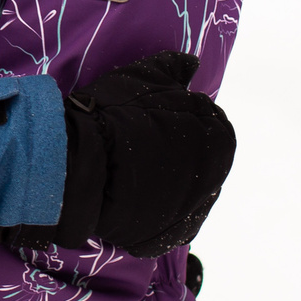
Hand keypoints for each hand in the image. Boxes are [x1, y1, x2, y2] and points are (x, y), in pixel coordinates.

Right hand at [36, 52, 235, 256]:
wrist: (82, 164)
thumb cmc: (116, 115)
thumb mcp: (146, 77)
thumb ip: (175, 67)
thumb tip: (193, 64)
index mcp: (218, 140)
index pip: (209, 128)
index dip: (180, 122)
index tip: (152, 121)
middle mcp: (214, 178)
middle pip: (198, 162)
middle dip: (176, 152)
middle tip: (139, 145)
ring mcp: (192, 210)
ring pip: (183, 191)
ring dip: (166, 181)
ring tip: (131, 171)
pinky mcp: (168, 235)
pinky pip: (168, 220)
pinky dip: (155, 210)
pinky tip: (132, 197)